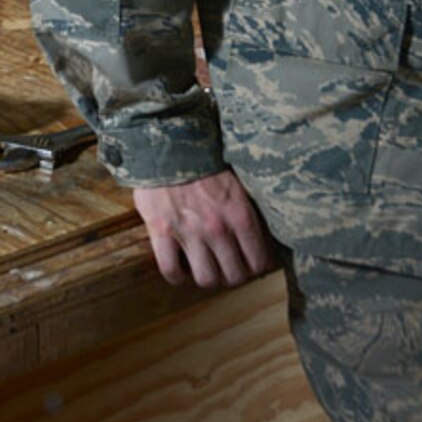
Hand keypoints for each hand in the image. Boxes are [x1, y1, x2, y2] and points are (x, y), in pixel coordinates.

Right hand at [131, 172, 275, 287]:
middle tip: (226, 267)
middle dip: (231, 275)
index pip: (258, 262)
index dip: (254, 267)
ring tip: (203, 267)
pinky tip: (179, 268)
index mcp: (240, 214)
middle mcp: (217, 228)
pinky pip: (171, 270)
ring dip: (206, 277)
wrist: (167, 142)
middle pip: (233, 276)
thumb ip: (246, 210)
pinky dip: (176, 275)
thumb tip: (260, 237)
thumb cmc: (203, 160)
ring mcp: (189, 232)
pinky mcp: (161, 231)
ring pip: (205, 279)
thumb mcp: (236, 182)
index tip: (248, 263)